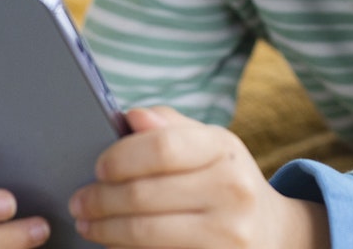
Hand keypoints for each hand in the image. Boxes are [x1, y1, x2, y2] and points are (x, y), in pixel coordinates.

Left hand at [68, 107, 330, 248]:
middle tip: (79, 202)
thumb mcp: (210, 145)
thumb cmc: (226, 181)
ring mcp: (227, 235)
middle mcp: (231, 191)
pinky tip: (114, 242)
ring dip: (105, 229)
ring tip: (88, 223)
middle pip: (144, 194)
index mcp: (224, 149)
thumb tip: (132, 116)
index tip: (98, 168)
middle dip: (100, 200)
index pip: (162, 147)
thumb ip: (170, 128)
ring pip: (144, 233)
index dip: (121, 158)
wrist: (273, 233)